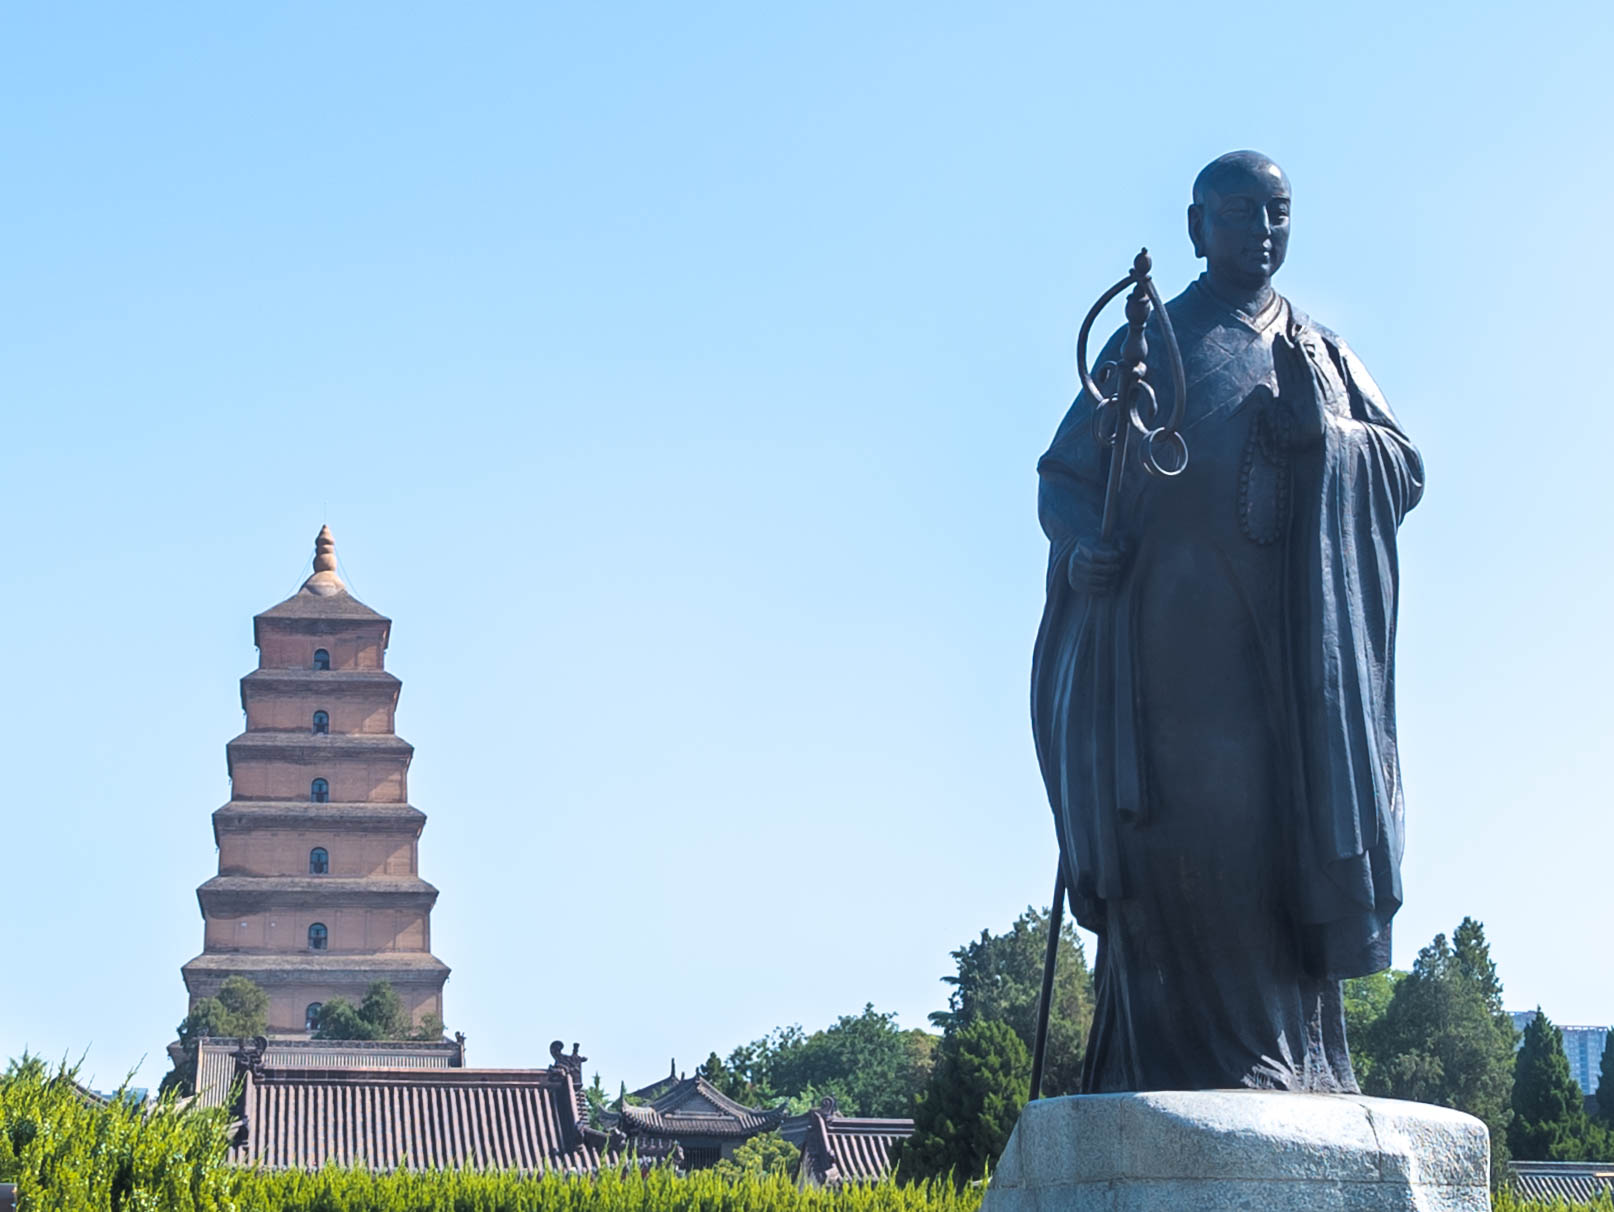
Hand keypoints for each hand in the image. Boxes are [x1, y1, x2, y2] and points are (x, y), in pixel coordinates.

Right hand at [1067, 539, 1128, 594]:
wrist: (1084, 559)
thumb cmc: (1099, 547)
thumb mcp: (1105, 540)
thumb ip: (1115, 542)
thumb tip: (1125, 549)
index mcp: (1081, 546)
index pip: (1093, 555)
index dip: (1107, 557)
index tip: (1118, 555)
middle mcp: (1074, 560)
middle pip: (1092, 568)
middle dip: (1109, 569)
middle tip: (1118, 567)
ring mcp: (1073, 573)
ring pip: (1092, 580)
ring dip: (1107, 579)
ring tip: (1116, 577)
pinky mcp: (1075, 584)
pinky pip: (1090, 589)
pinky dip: (1103, 589)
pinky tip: (1112, 587)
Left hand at [1275, 332, 1326, 446]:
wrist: (1307, 439)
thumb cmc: (1291, 431)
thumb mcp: (1274, 415)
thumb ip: (1266, 401)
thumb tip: (1260, 387)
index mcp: (1287, 392)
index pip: (1282, 370)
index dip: (1279, 357)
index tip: (1275, 344)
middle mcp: (1296, 387)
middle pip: (1289, 364)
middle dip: (1284, 351)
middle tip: (1279, 335)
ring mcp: (1305, 387)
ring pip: (1297, 364)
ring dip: (1292, 351)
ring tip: (1286, 338)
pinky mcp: (1312, 389)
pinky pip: (1306, 371)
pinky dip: (1303, 360)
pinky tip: (1299, 349)